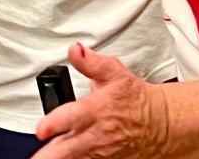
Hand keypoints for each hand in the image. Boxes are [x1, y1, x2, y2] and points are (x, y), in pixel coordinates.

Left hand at [31, 44, 169, 158]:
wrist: (157, 124)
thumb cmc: (133, 98)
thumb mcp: (114, 73)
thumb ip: (91, 62)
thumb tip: (75, 49)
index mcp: (96, 109)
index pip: (72, 117)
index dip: (55, 124)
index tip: (41, 130)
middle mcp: (95, 134)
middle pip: (68, 149)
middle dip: (50, 155)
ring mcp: (98, 152)